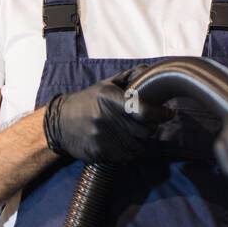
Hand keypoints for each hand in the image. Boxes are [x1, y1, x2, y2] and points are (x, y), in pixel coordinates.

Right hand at [42, 66, 170, 163]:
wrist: (59, 123)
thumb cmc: (87, 101)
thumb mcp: (105, 85)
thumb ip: (129, 77)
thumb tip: (150, 71)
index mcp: (109, 98)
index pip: (143, 110)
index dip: (160, 114)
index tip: (168, 113)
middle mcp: (106, 118)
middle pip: (144, 130)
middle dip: (151, 126)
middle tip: (150, 122)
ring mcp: (103, 137)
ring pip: (138, 145)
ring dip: (142, 140)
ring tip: (136, 132)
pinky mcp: (100, 152)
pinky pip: (126, 156)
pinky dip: (131, 151)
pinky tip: (126, 142)